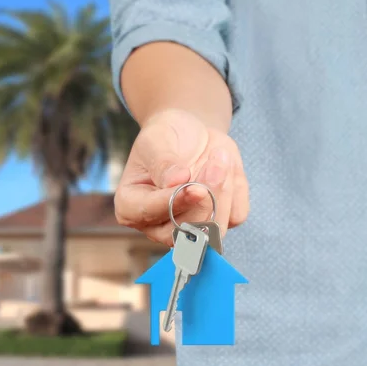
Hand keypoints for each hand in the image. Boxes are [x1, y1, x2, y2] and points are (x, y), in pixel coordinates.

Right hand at [114, 109, 249, 245]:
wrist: (189, 134)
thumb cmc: (163, 137)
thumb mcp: (155, 140)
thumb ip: (162, 162)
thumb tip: (176, 181)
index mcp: (131, 207)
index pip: (150, 214)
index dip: (174, 202)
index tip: (194, 187)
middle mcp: (158, 225)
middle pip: (186, 231)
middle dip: (206, 199)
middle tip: (216, 163)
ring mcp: (190, 227)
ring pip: (215, 228)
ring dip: (224, 191)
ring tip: (220, 156)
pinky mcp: (217, 220)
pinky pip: (236, 215)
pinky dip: (235, 188)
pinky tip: (225, 167)